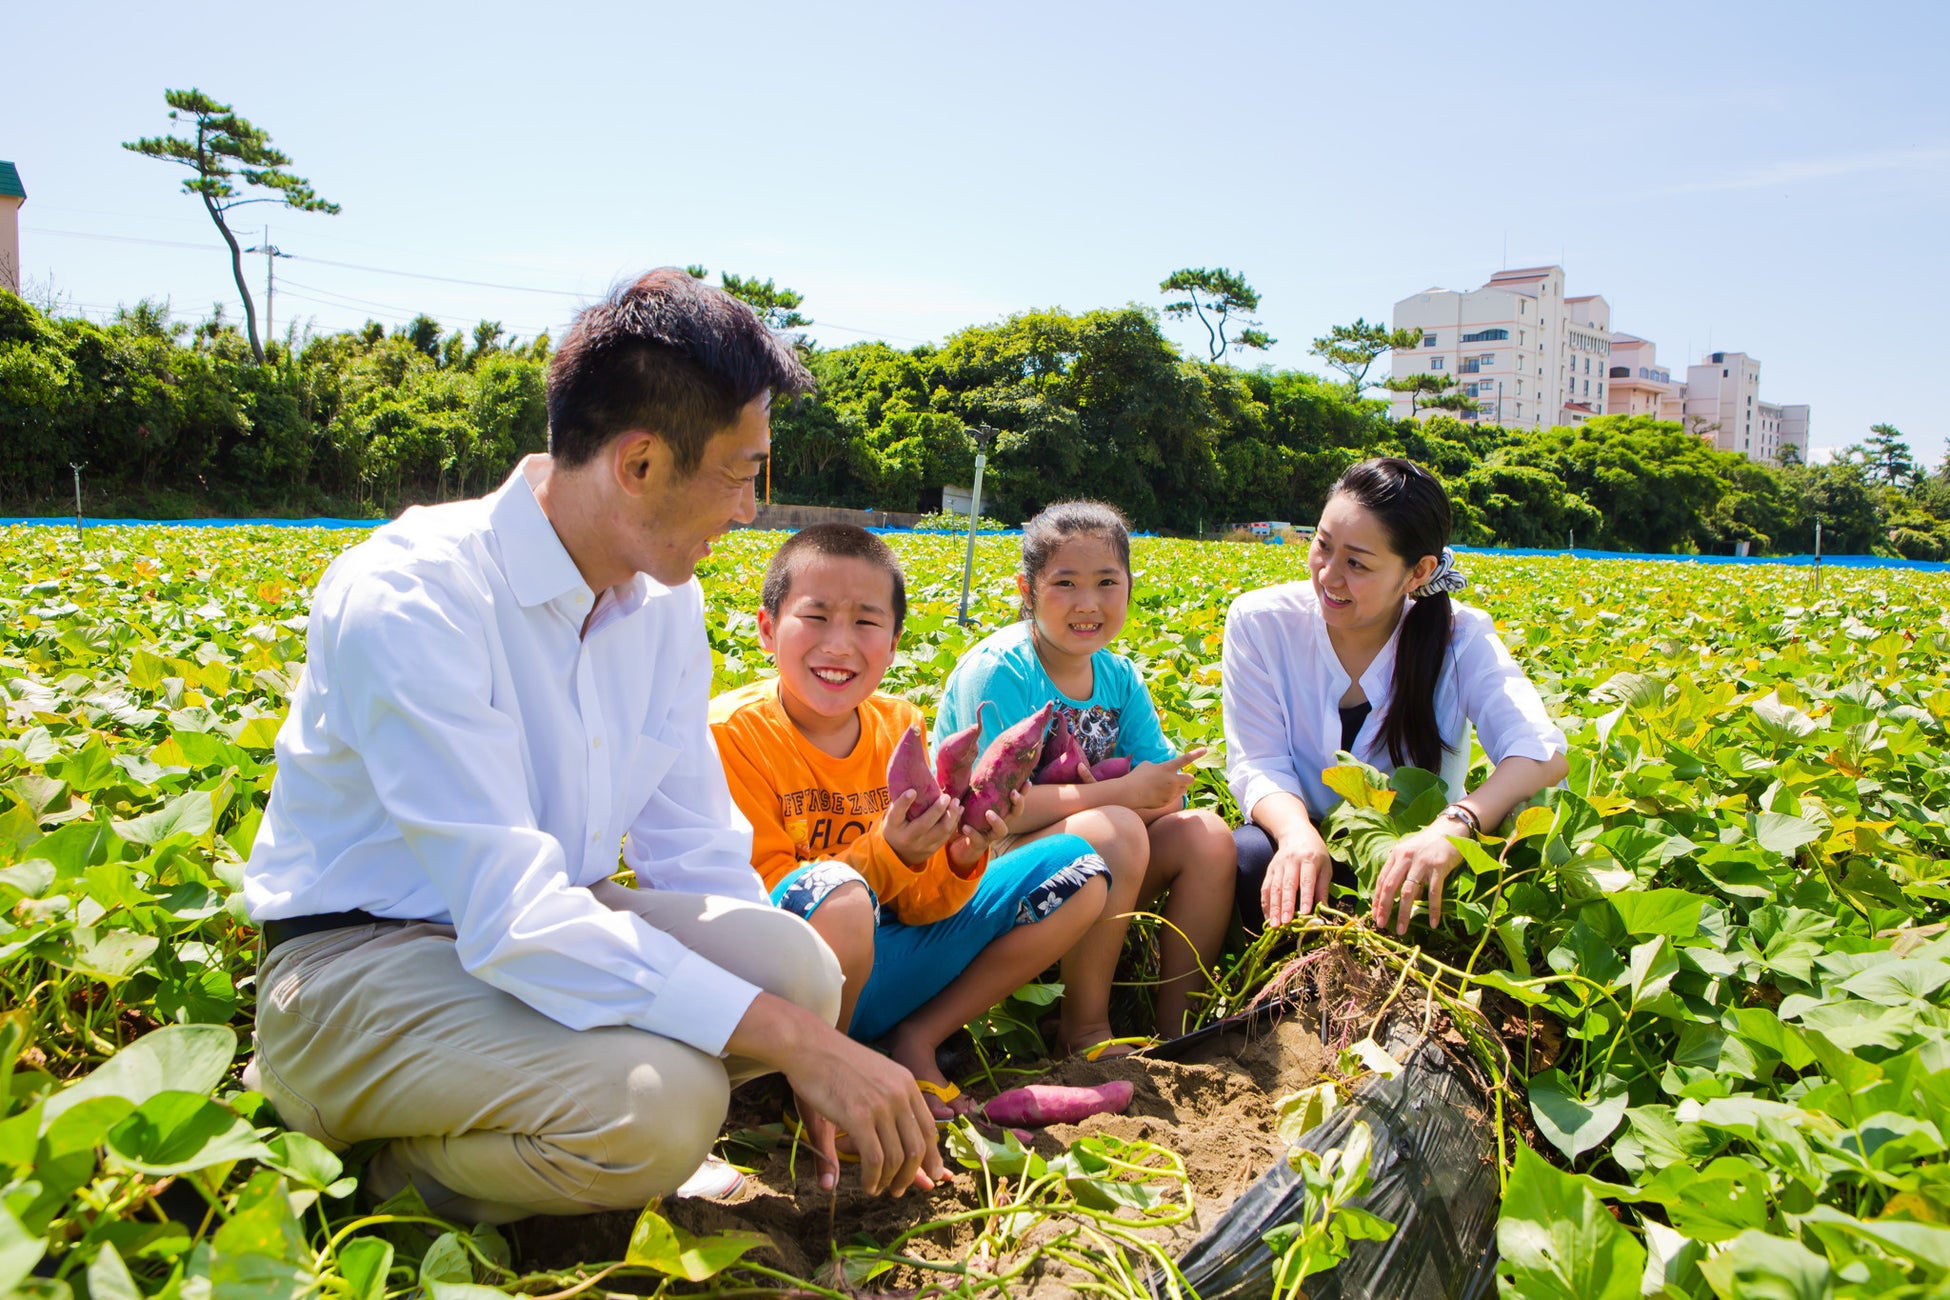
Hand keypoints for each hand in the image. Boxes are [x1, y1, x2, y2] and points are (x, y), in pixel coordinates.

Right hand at [729, 995, 948, 1196]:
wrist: (806, 1045)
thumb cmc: (828, 1066)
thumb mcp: (857, 1095)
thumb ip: (866, 1130)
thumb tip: (851, 1166)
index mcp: (905, 1083)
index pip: (928, 1127)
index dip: (931, 1155)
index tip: (932, 1175)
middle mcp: (900, 1094)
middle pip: (918, 1147)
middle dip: (912, 1174)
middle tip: (900, 1190)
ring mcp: (881, 1105)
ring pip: (898, 1157)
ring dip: (890, 1180)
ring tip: (878, 1189)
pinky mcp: (860, 1116)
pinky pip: (876, 1158)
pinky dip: (874, 1178)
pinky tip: (867, 1185)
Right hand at [883, 788, 961, 866]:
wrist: (898, 853)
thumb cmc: (896, 825)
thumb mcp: (892, 815)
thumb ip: (901, 801)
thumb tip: (914, 779)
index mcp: (893, 825)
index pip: (896, 813)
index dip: (904, 802)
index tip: (912, 791)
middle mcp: (907, 837)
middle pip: (924, 824)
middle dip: (937, 809)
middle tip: (946, 796)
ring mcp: (921, 845)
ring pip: (940, 831)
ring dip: (951, 816)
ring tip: (956, 802)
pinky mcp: (932, 849)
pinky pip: (946, 836)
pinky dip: (954, 822)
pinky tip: (959, 811)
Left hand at [950, 786, 1021, 871]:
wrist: (965, 835)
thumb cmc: (972, 811)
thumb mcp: (975, 797)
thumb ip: (977, 785)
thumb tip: (974, 760)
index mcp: (1004, 810)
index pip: (1018, 800)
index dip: (1024, 792)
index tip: (1027, 781)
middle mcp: (1002, 821)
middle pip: (1016, 814)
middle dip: (1018, 803)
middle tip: (1013, 793)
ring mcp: (992, 833)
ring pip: (1001, 830)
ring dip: (997, 821)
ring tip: (988, 813)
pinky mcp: (979, 842)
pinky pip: (978, 839)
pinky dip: (972, 833)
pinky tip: (965, 827)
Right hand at [1109, 748, 1206, 808]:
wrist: (1131, 793)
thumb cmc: (1137, 776)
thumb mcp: (1148, 765)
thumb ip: (1160, 766)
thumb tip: (1164, 771)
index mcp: (1167, 768)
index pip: (1185, 759)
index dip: (1196, 753)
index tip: (1205, 749)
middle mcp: (1172, 780)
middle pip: (1190, 779)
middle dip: (1187, 778)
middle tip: (1179, 778)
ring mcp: (1171, 792)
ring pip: (1184, 790)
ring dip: (1179, 787)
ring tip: (1165, 786)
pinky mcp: (1168, 802)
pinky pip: (1174, 798)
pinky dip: (1170, 795)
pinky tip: (1158, 794)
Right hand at [1262, 819, 1332, 927]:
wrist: (1296, 833)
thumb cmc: (1315, 852)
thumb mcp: (1325, 866)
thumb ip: (1323, 887)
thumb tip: (1323, 909)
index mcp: (1309, 860)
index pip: (1307, 880)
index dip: (1306, 896)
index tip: (1306, 912)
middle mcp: (1291, 862)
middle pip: (1287, 885)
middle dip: (1286, 905)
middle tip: (1286, 922)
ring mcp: (1278, 866)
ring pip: (1274, 888)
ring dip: (1274, 907)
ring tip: (1275, 924)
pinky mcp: (1270, 870)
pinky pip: (1265, 888)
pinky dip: (1265, 904)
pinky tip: (1268, 917)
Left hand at [1370, 825, 1465, 935]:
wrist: (1451, 829)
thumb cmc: (1429, 845)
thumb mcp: (1412, 856)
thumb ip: (1405, 874)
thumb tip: (1405, 900)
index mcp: (1396, 855)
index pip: (1382, 880)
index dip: (1377, 899)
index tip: (1375, 915)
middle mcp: (1406, 858)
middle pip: (1390, 886)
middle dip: (1384, 907)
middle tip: (1381, 924)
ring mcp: (1422, 862)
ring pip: (1408, 892)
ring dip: (1404, 913)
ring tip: (1402, 930)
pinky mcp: (1439, 867)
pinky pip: (1434, 892)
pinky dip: (1433, 910)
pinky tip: (1433, 923)